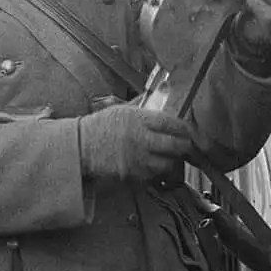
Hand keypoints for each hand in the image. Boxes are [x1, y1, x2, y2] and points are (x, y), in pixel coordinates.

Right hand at [76, 103, 199, 188]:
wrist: (81, 147)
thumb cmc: (100, 126)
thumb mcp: (121, 110)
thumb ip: (142, 106)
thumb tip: (159, 96)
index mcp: (139, 119)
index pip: (171, 123)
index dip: (185, 128)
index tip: (189, 130)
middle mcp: (141, 139)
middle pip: (176, 145)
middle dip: (185, 146)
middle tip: (186, 145)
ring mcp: (138, 159)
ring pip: (169, 164)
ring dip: (173, 161)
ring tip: (170, 156)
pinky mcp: (133, 174)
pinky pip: (155, 175)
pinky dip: (159, 171)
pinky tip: (155, 165)